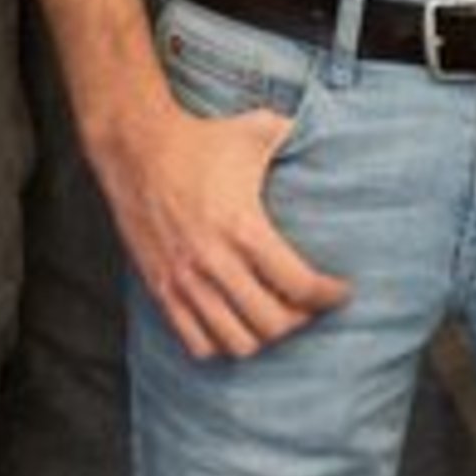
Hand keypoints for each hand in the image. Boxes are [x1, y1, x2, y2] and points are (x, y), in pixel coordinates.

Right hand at [97, 99, 344, 367]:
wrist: (135, 147)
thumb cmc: (199, 140)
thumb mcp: (256, 131)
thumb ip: (296, 135)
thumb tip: (327, 131)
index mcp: (244, 228)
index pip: (299, 285)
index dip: (328, 296)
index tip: (340, 291)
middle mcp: (215, 262)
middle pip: (272, 324)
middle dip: (299, 319)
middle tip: (307, 305)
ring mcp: (185, 280)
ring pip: (237, 342)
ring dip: (262, 336)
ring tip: (271, 316)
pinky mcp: (161, 288)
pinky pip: (196, 342)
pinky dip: (221, 343)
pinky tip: (234, 323)